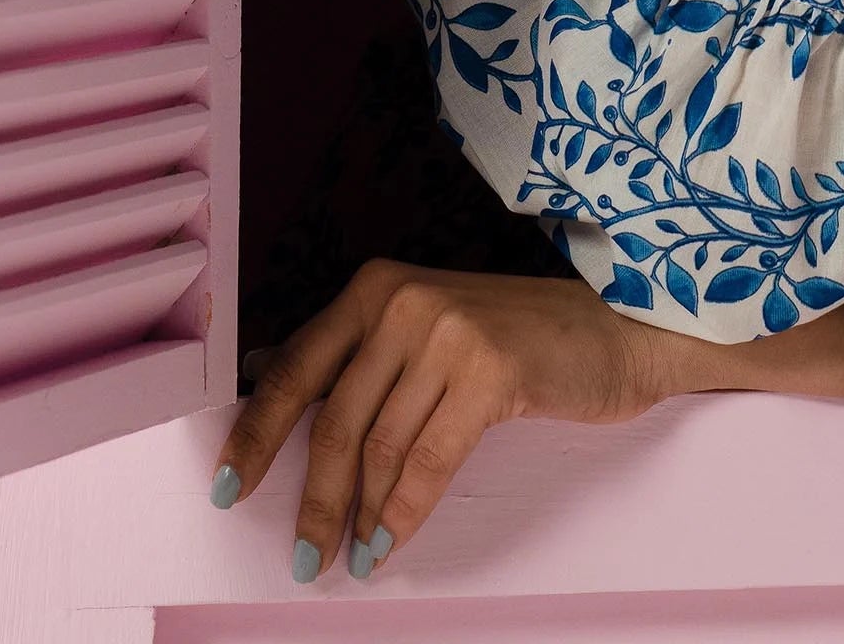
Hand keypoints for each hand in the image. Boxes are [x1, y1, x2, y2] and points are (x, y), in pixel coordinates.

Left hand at [211, 259, 662, 581]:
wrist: (617, 328)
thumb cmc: (519, 338)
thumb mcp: (429, 332)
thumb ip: (361, 361)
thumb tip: (270, 388)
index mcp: (377, 288)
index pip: (295, 368)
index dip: (256, 433)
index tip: (226, 484)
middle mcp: (403, 300)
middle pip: (334, 420)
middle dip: (314, 499)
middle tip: (304, 556)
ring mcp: (447, 331)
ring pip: (379, 449)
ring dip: (361, 516)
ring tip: (353, 556)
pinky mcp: (488, 369)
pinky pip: (427, 463)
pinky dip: (403, 514)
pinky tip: (391, 542)